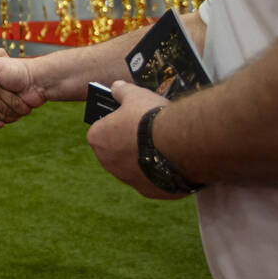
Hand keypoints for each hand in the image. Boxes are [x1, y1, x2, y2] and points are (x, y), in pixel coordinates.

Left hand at [86, 81, 184, 198]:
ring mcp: (128, 179)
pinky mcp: (149, 191)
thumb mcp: (135, 95)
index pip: (102, 130)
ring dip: (144, 159)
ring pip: (134, 168)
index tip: (130, 120)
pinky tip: (173, 162)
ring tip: (164, 146)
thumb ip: (122, 91)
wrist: (180, 143)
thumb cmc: (152, 118)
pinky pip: (153, 181)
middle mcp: (107, 163)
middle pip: (117, 151)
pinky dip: (161, 173)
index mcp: (97, 139)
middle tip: (149, 132)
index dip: (116, 124)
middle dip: (130, 143)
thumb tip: (116, 87)